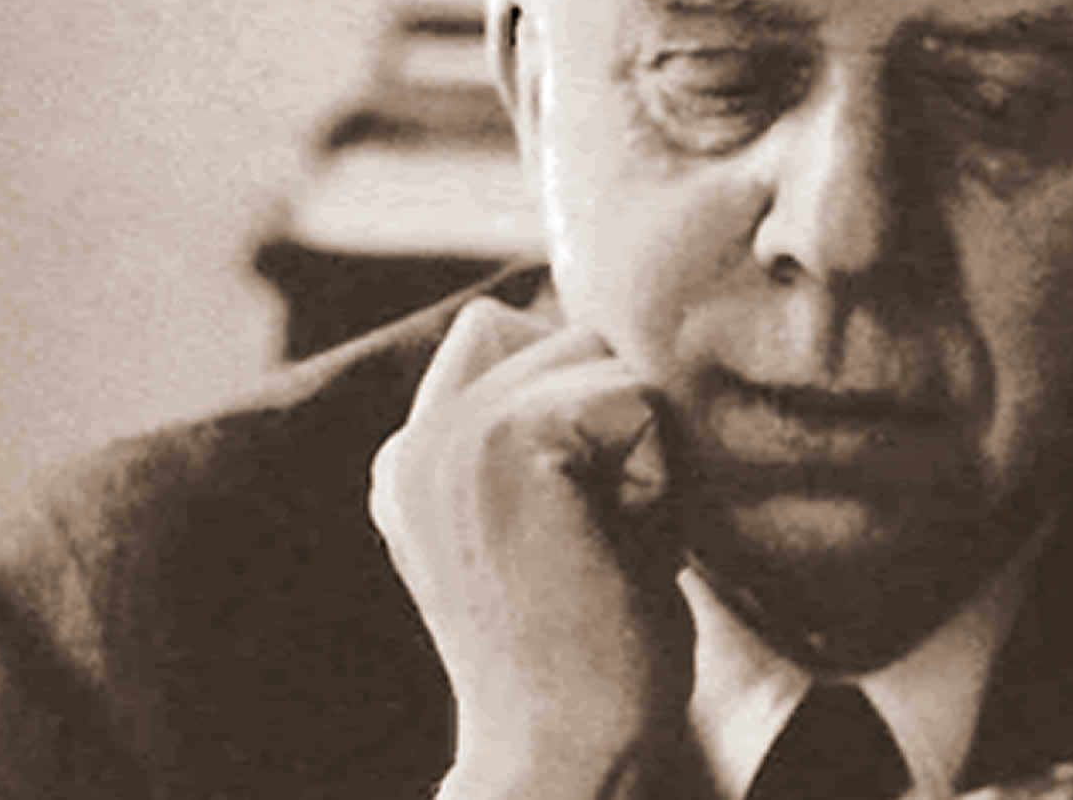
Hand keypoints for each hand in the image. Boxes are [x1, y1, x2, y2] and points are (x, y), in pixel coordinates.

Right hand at [370, 298, 691, 798]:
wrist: (568, 750)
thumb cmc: (594, 652)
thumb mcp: (553, 524)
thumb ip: (548, 432)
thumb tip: (588, 322)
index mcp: (413, 460)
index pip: (502, 331)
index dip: (581, 399)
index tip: (578, 516)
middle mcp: (419, 439)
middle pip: (573, 337)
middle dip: (622, 426)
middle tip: (601, 539)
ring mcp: (456, 434)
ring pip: (609, 361)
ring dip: (645, 451)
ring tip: (609, 542)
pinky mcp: (512, 440)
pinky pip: (639, 399)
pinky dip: (659, 476)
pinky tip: (619, 549)